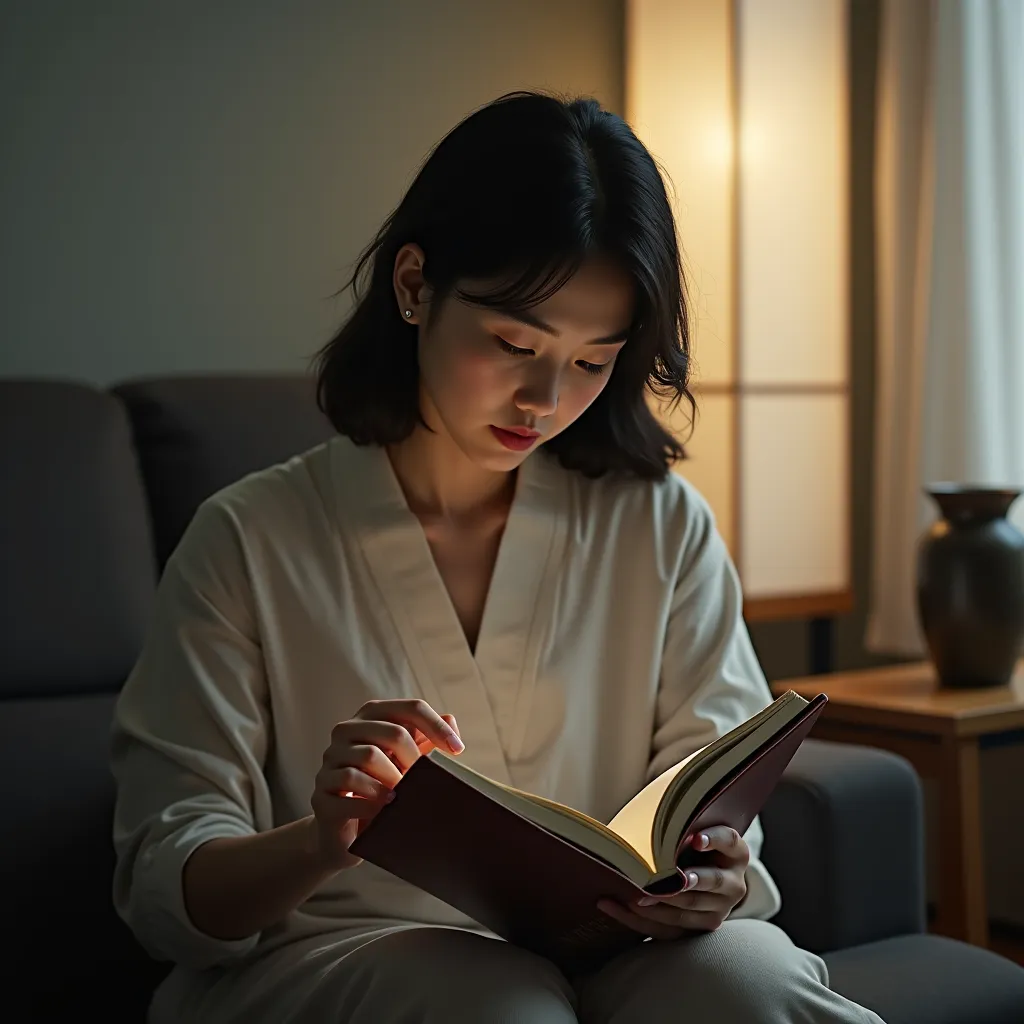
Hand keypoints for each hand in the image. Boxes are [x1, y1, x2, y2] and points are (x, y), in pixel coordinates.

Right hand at [308, 698, 463, 872]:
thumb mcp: (408, 763)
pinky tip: (385, 809)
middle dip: (416, 758)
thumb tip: (451, 720)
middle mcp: (346, 732)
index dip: (437, 726)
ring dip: (394, 778)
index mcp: (370, 717)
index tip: (458, 750)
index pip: (410, 708)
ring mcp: (329, 761)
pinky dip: (372, 798)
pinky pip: (348, 787)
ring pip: (368, 756)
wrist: (346, 835)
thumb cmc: (383, 789)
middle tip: (428, 780)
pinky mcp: (321, 793)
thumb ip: (428, 740)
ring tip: (406, 796)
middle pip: (391, 731)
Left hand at [597, 826, 748, 938]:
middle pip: (712, 881)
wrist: (706, 874)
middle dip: (687, 882)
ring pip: (687, 908)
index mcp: (736, 853)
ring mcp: (719, 910)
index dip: (714, 839)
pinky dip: (636, 919)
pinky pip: (667, 929)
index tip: (696, 839)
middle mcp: (734, 884)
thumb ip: (684, 825)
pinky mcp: (698, 928)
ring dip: (659, 904)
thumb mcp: (697, 830)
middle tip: (670, 879)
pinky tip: (612, 905)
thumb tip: (659, 815)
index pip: (729, 841)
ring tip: (634, 897)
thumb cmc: (693, 843)